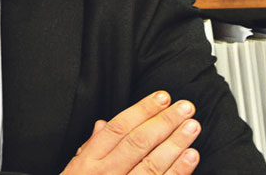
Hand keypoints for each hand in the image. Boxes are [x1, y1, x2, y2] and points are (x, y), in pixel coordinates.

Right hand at [60, 91, 200, 174]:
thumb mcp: (74, 170)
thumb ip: (90, 147)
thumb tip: (101, 124)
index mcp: (88, 162)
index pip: (117, 128)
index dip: (142, 110)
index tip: (162, 98)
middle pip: (138, 142)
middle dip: (164, 121)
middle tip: (185, 107)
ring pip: (151, 163)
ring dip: (175, 143)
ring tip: (192, 127)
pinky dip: (177, 171)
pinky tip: (190, 157)